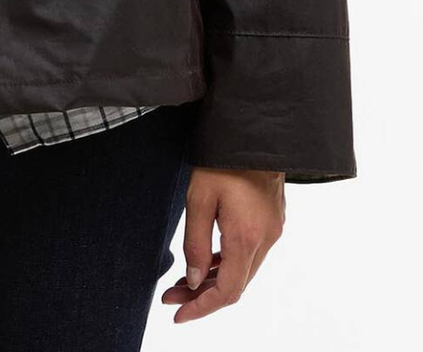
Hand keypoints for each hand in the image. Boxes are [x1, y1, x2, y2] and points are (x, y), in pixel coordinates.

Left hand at [160, 165, 285, 322]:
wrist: (255, 131)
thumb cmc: (223, 158)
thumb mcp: (198, 197)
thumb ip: (195, 242)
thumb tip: (193, 280)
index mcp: (246, 237)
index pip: (227, 291)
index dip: (202, 308)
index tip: (178, 313)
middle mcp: (265, 240)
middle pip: (235, 285)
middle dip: (202, 296)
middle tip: (171, 296)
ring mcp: (272, 231)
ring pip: (243, 271)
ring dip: (214, 281)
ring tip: (183, 281)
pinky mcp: (272, 221)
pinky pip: (250, 254)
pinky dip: (227, 263)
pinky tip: (206, 262)